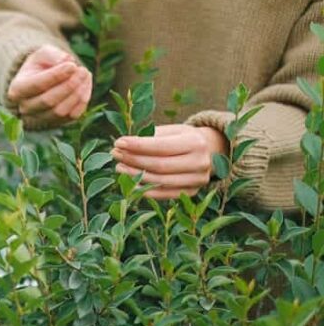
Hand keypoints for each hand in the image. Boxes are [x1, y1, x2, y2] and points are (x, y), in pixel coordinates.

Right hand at [7, 44, 91, 125]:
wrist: (39, 82)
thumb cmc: (40, 65)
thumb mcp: (42, 54)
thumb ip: (53, 55)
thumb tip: (67, 60)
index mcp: (17, 89)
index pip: (37, 85)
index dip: (56, 76)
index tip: (72, 65)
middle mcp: (24, 108)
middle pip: (49, 101)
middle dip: (69, 85)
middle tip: (83, 70)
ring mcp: (39, 119)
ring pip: (61, 111)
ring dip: (78, 94)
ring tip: (85, 76)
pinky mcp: (55, 124)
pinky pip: (71, 117)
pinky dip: (82, 102)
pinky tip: (85, 86)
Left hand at [112, 124, 227, 199]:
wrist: (210, 151)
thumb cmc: (183, 137)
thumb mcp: (172, 131)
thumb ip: (150, 137)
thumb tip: (122, 146)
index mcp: (195, 142)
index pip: (161, 146)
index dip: (137, 146)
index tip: (118, 142)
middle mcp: (200, 162)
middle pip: (159, 165)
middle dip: (133, 160)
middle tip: (115, 154)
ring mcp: (197, 180)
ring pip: (160, 181)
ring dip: (136, 175)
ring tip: (119, 167)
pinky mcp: (192, 192)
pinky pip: (164, 194)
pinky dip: (145, 190)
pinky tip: (130, 182)